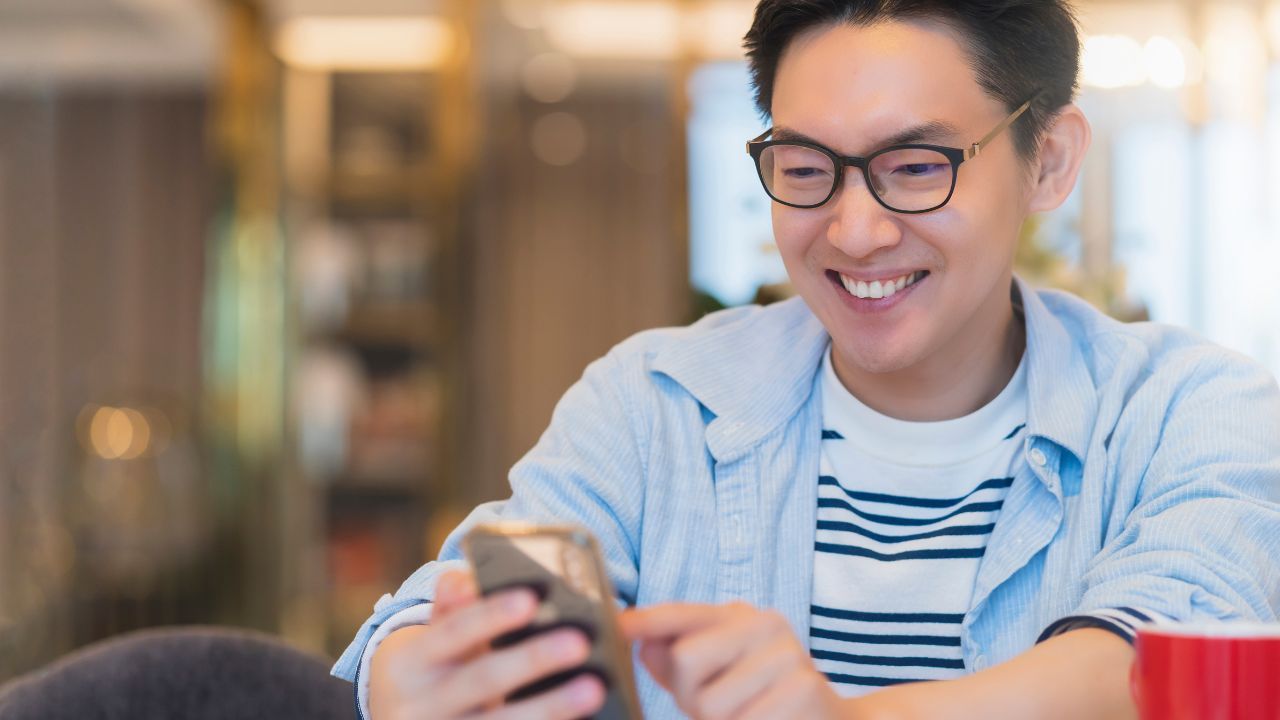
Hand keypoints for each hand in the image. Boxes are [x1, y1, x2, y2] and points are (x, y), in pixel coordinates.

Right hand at [367, 568, 605, 719]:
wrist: (406, 718)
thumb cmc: (438, 664)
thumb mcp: (436, 635)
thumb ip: (458, 606)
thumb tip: (466, 581)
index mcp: (411, 661)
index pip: (452, 631)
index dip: (489, 616)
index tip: (529, 600)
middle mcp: (421, 704)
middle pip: (482, 679)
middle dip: (531, 660)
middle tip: (578, 643)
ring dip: (549, 707)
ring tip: (593, 689)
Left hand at [620, 601, 847, 719]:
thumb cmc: (760, 701)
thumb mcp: (715, 677)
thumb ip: (675, 660)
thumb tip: (644, 643)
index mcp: (737, 616)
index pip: (681, 613)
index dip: (646, 621)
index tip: (618, 626)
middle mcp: (762, 623)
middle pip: (685, 656)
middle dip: (688, 695)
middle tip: (716, 706)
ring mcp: (785, 652)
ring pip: (709, 701)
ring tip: (746, 714)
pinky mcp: (801, 686)